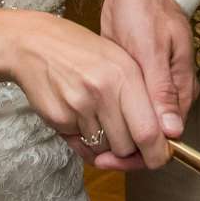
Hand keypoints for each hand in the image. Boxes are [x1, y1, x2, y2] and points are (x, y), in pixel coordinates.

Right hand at [0, 10, 165, 166]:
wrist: (34, 44)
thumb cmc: (83, 51)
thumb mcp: (121, 60)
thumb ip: (146, 95)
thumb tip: (165, 134)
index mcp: (125, 75)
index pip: (149, 131)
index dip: (158, 153)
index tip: (160, 156)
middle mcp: (102, 92)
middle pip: (127, 147)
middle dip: (130, 149)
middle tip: (126, 134)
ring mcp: (78, 107)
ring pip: (105, 150)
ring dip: (107, 145)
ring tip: (100, 117)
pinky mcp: (58, 120)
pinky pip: (82, 147)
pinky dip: (86, 141)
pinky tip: (83, 119)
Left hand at [95, 0, 195, 170]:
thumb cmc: (146, 10)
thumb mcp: (152, 50)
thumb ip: (161, 91)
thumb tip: (172, 131)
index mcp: (179, 92)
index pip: (165, 140)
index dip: (140, 155)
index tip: (110, 160)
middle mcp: (168, 96)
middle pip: (148, 139)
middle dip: (121, 152)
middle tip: (90, 154)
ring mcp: (149, 90)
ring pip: (133, 128)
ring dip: (111, 139)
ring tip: (83, 142)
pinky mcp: (132, 83)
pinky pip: (122, 112)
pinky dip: (106, 121)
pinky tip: (86, 124)